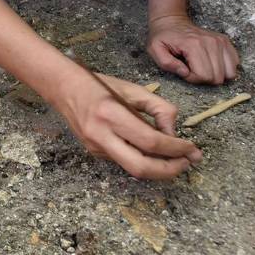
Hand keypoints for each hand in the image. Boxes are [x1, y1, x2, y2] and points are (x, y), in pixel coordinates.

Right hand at [51, 68, 201, 179]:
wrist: (62, 88)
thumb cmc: (99, 84)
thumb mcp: (133, 89)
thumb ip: (158, 109)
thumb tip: (173, 133)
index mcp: (112, 114)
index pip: (151, 141)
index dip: (176, 148)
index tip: (192, 148)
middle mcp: (101, 135)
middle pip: (142, 168)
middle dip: (170, 170)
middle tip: (187, 163)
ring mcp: (96, 147)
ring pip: (133, 169)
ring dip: (159, 169)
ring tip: (176, 159)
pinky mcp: (94, 153)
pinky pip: (124, 161)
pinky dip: (143, 160)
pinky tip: (151, 152)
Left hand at [147, 14, 239, 84]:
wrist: (171, 21)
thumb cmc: (162, 37)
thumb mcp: (155, 50)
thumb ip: (167, 64)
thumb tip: (185, 73)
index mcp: (193, 45)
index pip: (204, 76)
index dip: (193, 79)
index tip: (184, 70)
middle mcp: (211, 42)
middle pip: (217, 77)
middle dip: (204, 78)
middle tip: (192, 69)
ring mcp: (220, 41)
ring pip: (229, 73)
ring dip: (215, 74)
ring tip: (201, 66)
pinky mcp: (225, 41)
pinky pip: (234, 64)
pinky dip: (224, 68)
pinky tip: (211, 62)